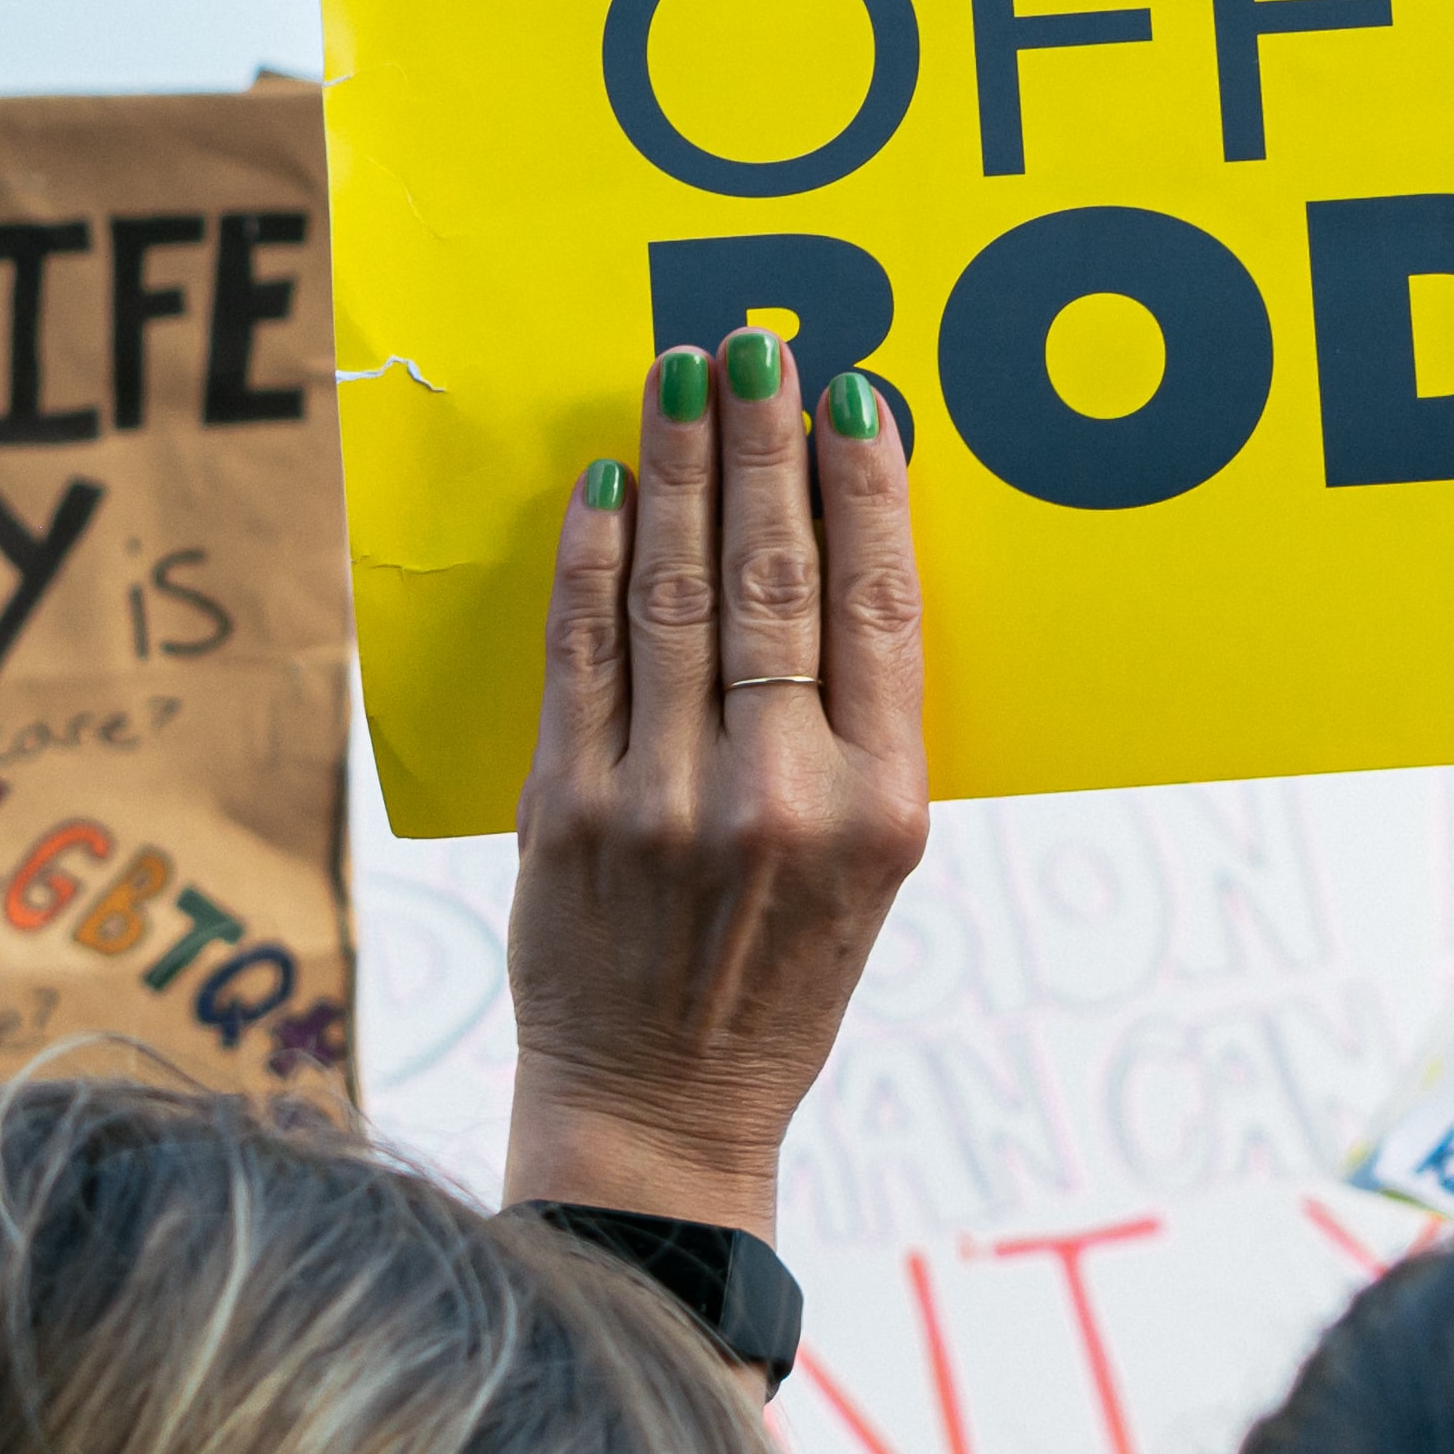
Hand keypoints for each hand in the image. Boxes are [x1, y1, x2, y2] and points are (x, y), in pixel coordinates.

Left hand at [503, 330, 931, 1233]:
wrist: (662, 1107)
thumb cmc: (779, 975)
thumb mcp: (871, 863)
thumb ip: (861, 721)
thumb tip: (843, 551)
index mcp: (880, 808)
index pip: (880, 608)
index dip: (867, 490)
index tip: (855, 398)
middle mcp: (782, 797)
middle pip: (776, 578)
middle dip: (764, 445)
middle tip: (756, 345)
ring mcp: (668, 801)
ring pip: (678, 595)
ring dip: (681, 470)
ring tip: (681, 378)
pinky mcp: (573, 809)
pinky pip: (585, 650)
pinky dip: (596, 555)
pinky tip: (608, 482)